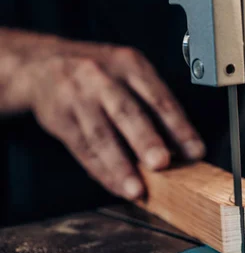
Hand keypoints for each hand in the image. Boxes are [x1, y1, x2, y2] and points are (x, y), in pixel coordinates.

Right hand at [16, 38, 204, 199]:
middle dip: (146, 140)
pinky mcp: (59, 118)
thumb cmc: (98, 72)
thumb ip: (153, 103)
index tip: (196, 151)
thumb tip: (182, 144)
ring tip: (137, 189)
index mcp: (130, 65)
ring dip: (121, 166)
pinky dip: (102, 171)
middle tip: (162, 163)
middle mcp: (103, 78)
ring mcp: (78, 98)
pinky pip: (83, 149)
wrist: (40, 63)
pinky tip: (117, 186)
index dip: (179, 127)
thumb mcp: (128, 72)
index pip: (160, 98)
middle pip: (127, 112)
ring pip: (101, 136)